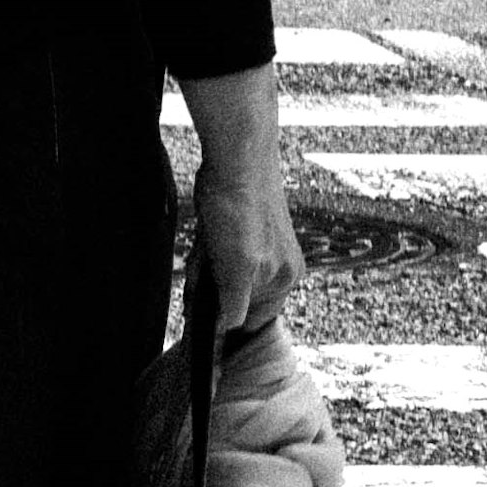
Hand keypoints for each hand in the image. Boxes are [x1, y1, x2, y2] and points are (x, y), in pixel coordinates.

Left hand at [197, 167, 306, 339]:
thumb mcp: (238, 267)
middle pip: (232, 298)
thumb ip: (236, 303)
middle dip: (211, 288)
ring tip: (208, 242)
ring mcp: (258, 246)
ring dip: (205, 266)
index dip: (226, 324)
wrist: (237, 157)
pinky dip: (204, 250)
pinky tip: (206, 233)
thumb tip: (229, 329)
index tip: (201, 327)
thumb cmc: (240, 209)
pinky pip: (215, 254)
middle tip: (208, 265)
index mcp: (284, 278)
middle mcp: (276, 265)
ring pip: (219, 275)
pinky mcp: (240, 230)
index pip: (253, 321)